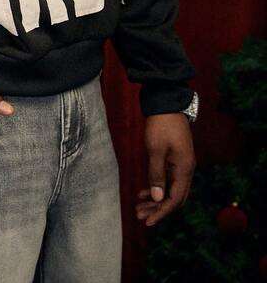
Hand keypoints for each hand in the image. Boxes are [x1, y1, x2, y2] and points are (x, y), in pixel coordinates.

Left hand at [136, 112, 195, 226]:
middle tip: (139, 216)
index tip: (147, 222)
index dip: (161, 213)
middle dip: (157, 209)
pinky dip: (156, 187)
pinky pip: (167, 179)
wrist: (167, 102)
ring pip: (170, 189)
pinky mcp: (175, 158)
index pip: (174, 199)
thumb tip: (158, 199)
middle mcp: (186, 169)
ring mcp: (181, 163)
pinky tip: (144, 192)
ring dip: (155, 199)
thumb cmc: (160, 124)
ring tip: (139, 207)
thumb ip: (156, 174)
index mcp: (184, 169)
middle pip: (174, 197)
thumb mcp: (155, 149)